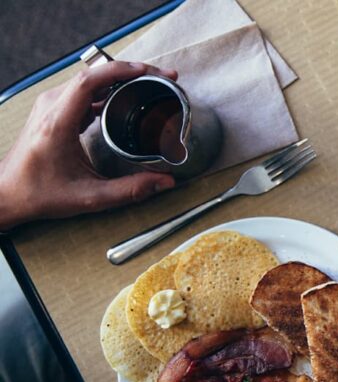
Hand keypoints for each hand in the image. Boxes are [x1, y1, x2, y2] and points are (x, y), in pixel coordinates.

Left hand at [0, 61, 178, 230]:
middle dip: (131, 72)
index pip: (89, 81)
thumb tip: (165, 181)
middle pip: (94, 75)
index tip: (148, 72)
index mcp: (57, 122)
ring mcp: (51, 105)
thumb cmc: (39, 192)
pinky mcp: (54, 109)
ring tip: (150, 84)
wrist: (7, 193)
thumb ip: (130, 190)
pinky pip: (85, 89)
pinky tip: (128, 96)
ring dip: (121, 78)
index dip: (121, 71)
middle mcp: (51, 107)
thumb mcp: (89, 197)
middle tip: (162, 79)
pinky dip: (109, 87)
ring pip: (91, 79)